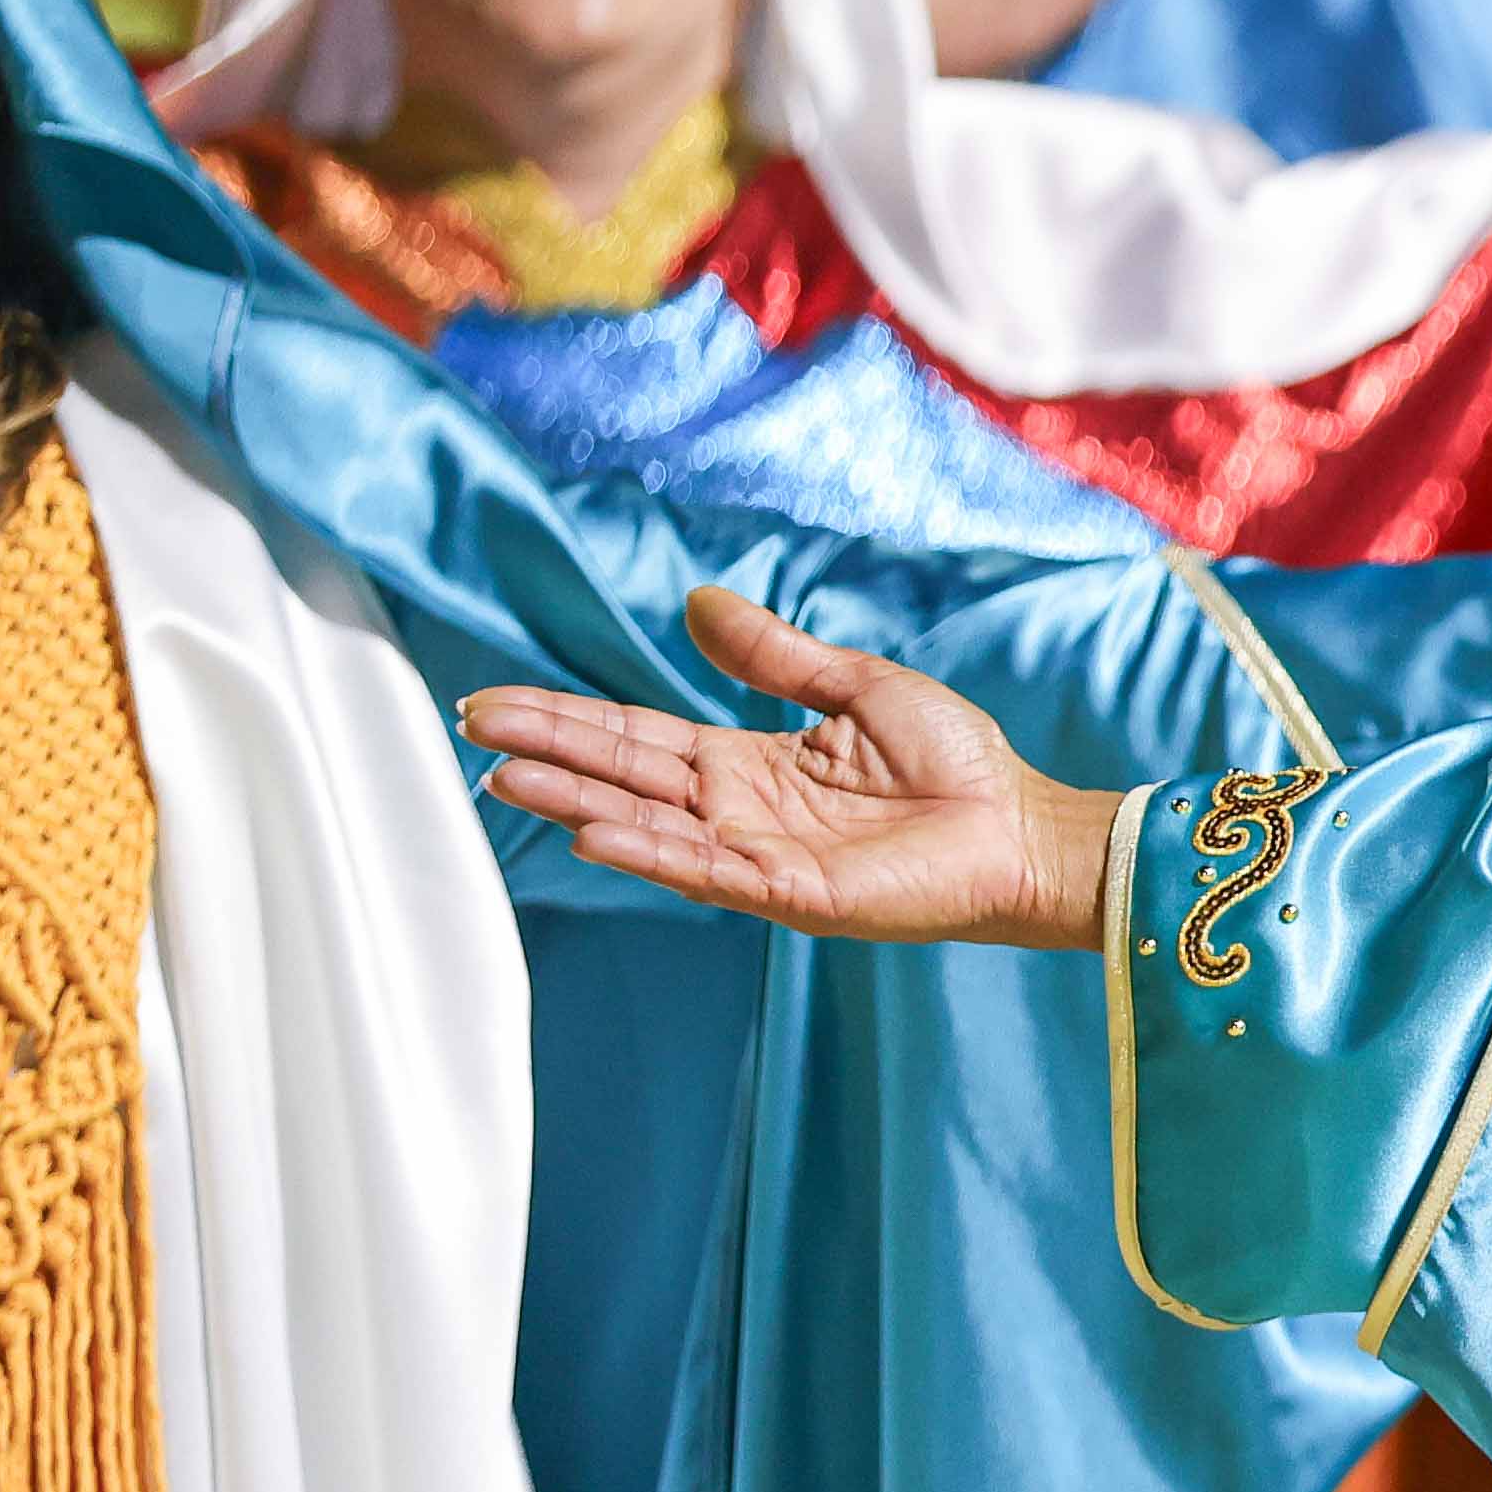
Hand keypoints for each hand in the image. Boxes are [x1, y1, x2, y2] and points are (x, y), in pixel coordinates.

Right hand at [459, 585, 1113, 948]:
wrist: (1021, 825)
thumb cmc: (955, 762)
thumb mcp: (857, 686)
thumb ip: (775, 655)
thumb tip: (700, 601)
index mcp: (748, 764)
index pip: (637, 737)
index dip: (569, 719)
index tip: (495, 700)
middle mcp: (737, 811)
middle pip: (623, 775)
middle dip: (548, 748)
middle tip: (470, 724)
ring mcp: (757, 854)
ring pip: (648, 822)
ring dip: (576, 798)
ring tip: (503, 773)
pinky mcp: (790, 891)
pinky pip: (708, 869)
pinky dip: (651, 851)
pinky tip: (595, 830)